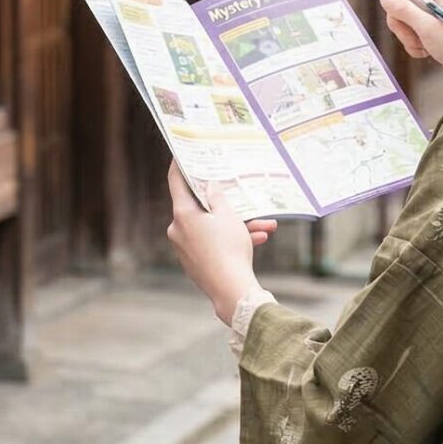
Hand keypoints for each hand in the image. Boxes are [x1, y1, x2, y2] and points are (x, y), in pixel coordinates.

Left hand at [164, 164, 277, 324]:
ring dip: (237, 224)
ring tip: (265, 224)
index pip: (177, 182)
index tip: (183, 153)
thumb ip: (218, 197)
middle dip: (227, 203)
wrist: (231, 290)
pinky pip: (213, 243)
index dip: (181, 166)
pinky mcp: (196, 262)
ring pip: (212, 227)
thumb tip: (209, 186)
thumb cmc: (229, 248)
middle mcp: (178, 230)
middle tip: (240, 192)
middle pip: (201, 207)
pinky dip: (232, 239)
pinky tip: (259, 238)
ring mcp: (186, 248)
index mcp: (182, 214)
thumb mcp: (229, 215)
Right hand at [358, 0, 442, 94]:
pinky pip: (409, 33)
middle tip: (414, 38)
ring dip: (407, 37)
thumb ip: (404, 11)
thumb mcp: (426, 28)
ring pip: (402, 20)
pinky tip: (427, 53)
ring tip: (423, 48)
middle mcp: (434, 0)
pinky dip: (413, 45)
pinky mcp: (430, 30)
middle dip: (400, 23)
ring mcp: (432, 16)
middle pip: (399, 3)